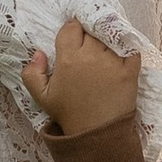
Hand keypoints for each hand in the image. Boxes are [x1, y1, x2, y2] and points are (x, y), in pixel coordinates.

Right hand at [24, 17, 141, 138]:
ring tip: (104, 51)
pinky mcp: (130, 69)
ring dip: (107, 40)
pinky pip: (130, 47)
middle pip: (91, 30)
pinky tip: (121, 52)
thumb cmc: (69, 114)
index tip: (74, 38)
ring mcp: (112, 61)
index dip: (72, 30)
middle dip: (89, 34)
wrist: (97, 134)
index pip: (71, 28)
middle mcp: (90, 56)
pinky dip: (127, 46)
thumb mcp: (42, 97)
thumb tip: (38, 53)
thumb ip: (31, 73)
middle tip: (88, 46)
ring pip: (109, 36)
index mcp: (68, 59)